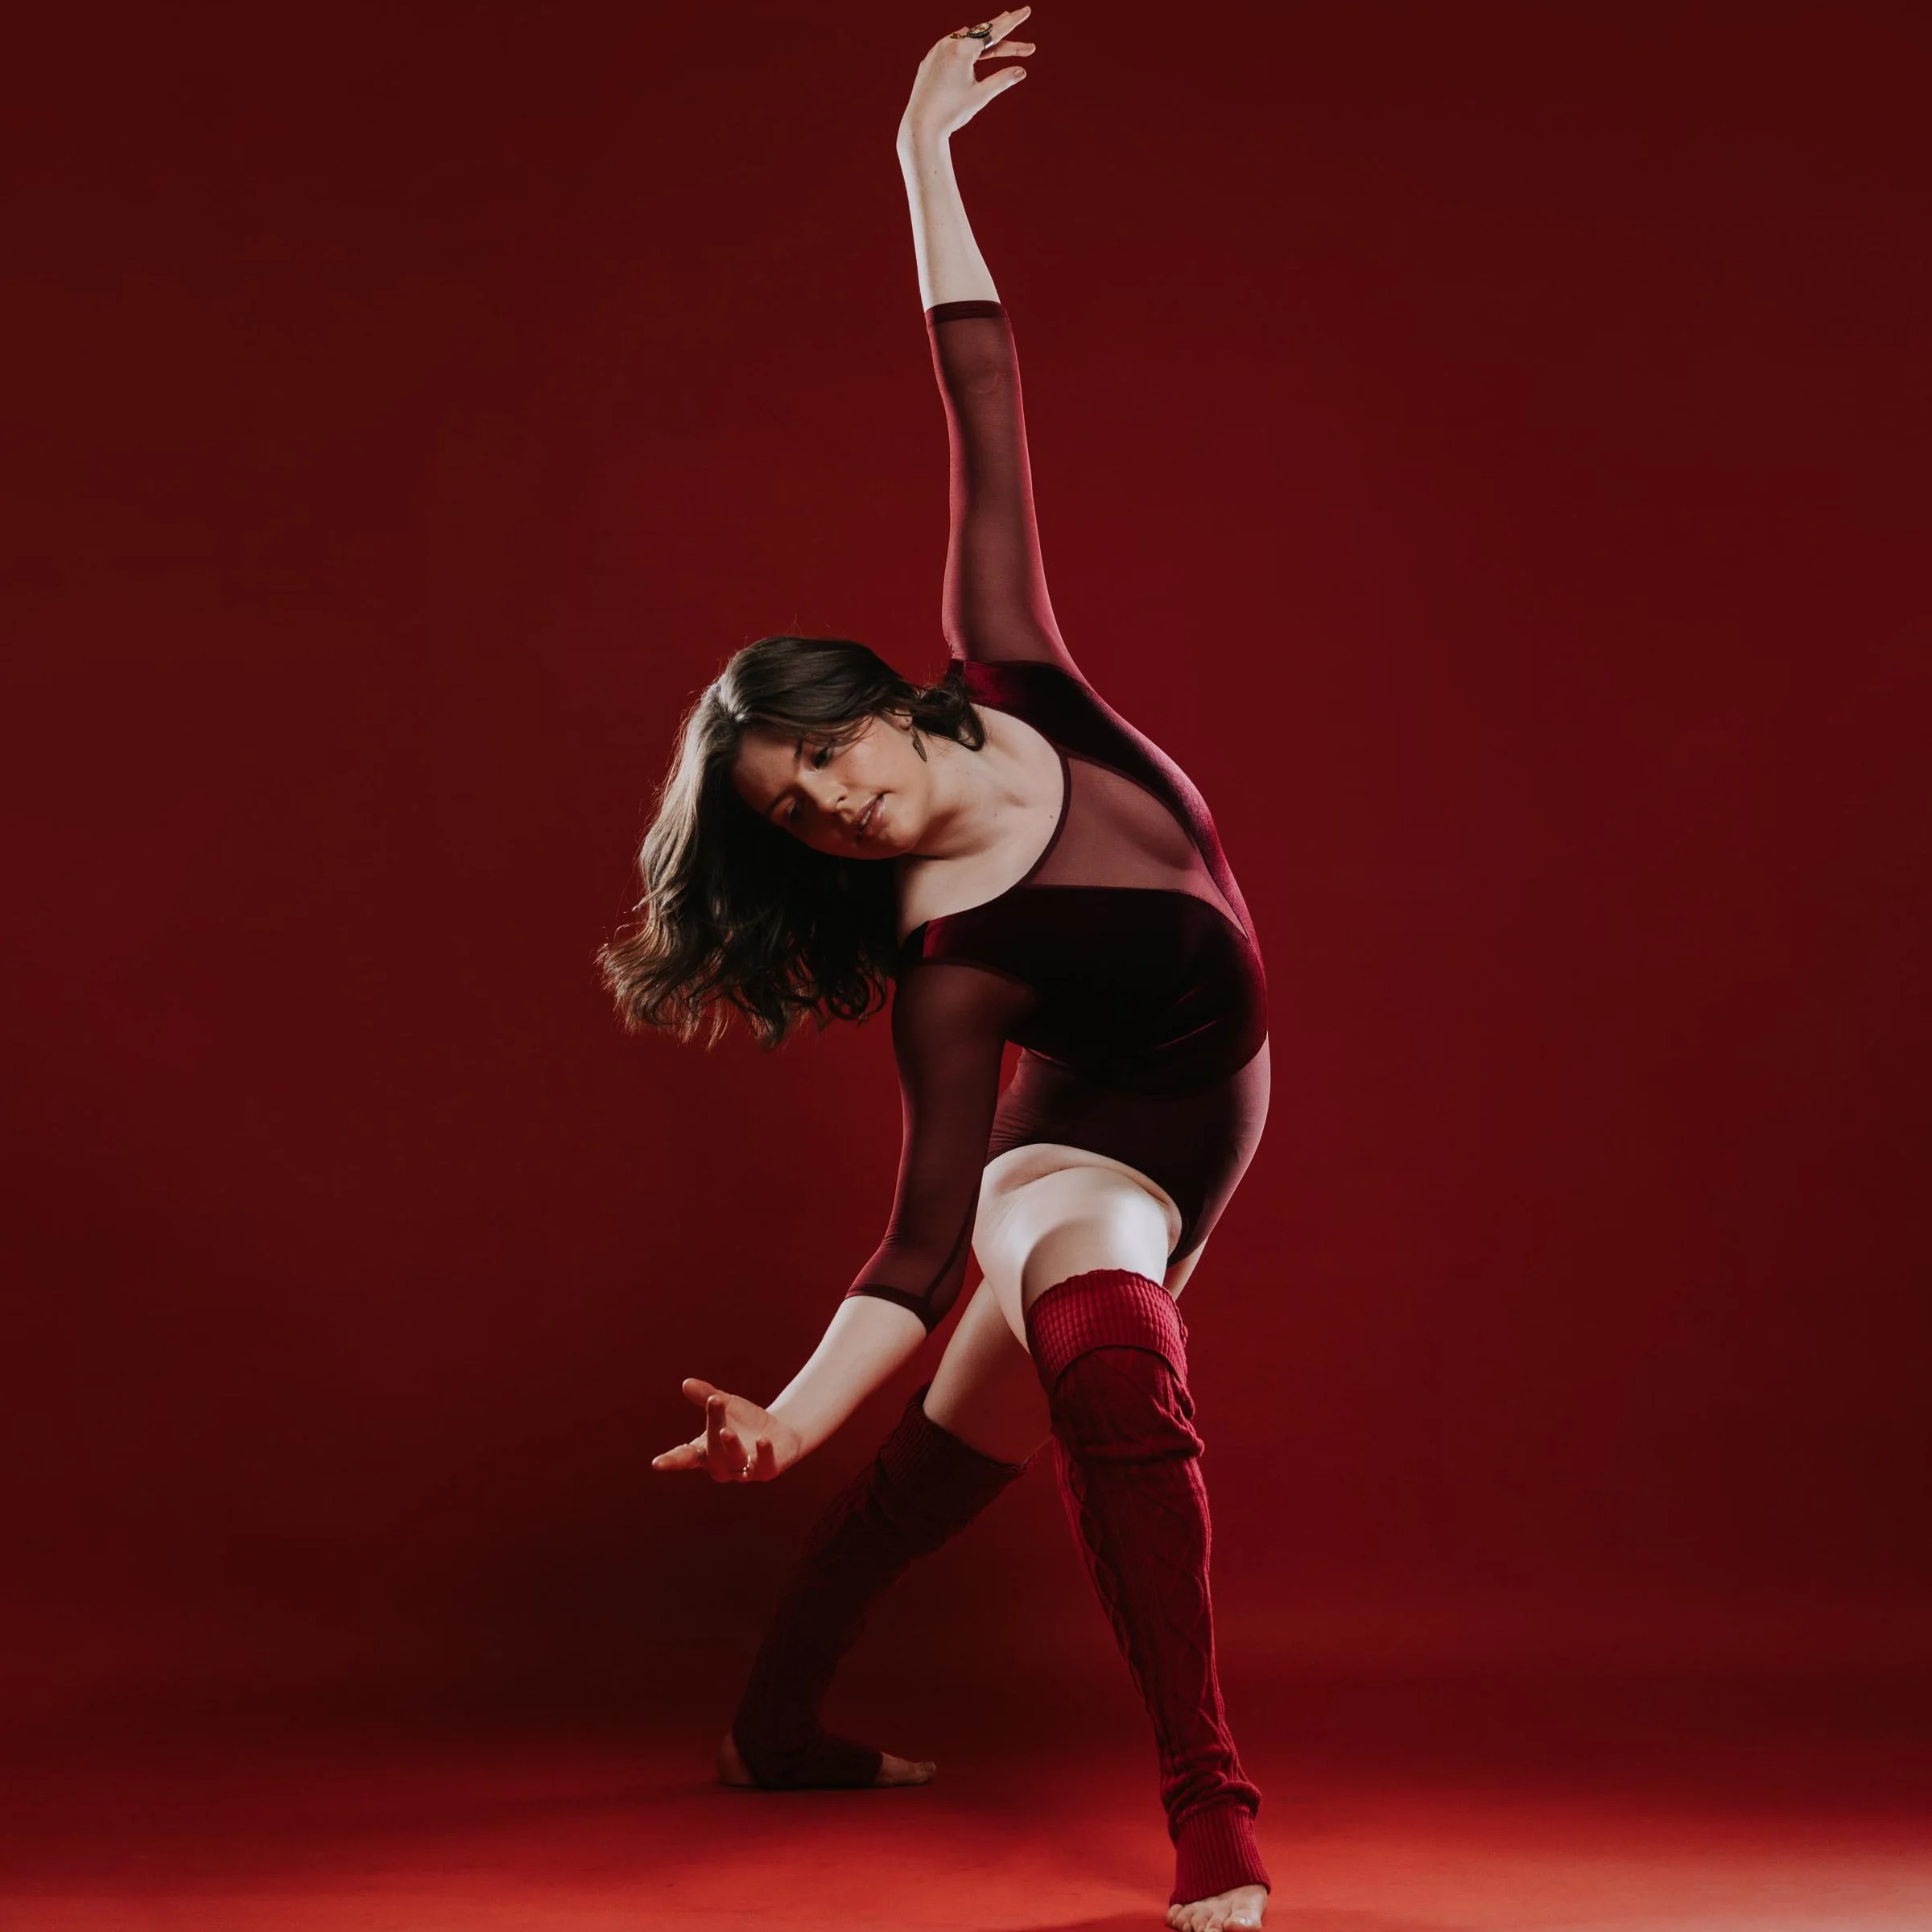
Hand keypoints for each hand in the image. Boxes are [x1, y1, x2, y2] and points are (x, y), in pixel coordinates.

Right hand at [651, 1377, 802, 1482]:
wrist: (780, 1431)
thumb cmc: (744, 1420)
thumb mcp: (726, 1404)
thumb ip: (706, 1396)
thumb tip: (686, 1383)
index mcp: (705, 1451)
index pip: (685, 1457)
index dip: (672, 1461)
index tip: (657, 1463)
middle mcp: (722, 1465)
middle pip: (712, 1452)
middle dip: (713, 1427)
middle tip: (715, 1401)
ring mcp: (744, 1471)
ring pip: (733, 1462)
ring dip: (730, 1446)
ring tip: (726, 1430)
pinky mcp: (767, 1470)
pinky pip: (764, 1466)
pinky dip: (763, 1453)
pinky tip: (763, 1440)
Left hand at [898, 7, 1035, 146]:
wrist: (920, 125)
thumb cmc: (951, 112)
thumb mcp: (980, 96)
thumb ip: (1002, 80)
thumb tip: (1021, 71)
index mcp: (963, 50)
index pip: (994, 31)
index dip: (1013, 21)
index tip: (1027, 10)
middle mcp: (948, 45)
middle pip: (982, 35)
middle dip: (1002, 33)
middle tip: (1017, 20)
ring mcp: (936, 51)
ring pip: (966, 40)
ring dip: (983, 39)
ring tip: (997, 35)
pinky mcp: (929, 61)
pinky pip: (951, 47)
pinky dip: (965, 46)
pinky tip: (970, 43)